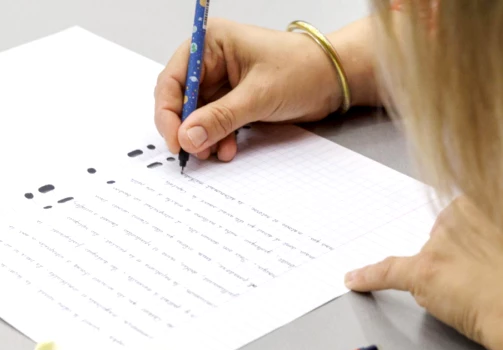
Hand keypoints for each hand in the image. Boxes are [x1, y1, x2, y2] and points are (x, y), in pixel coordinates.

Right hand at [154, 17, 377, 161]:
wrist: (333, 81)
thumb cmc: (301, 71)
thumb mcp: (258, 96)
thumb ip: (220, 118)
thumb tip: (188, 137)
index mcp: (212, 43)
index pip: (174, 78)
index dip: (169, 111)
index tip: (175, 139)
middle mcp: (213, 60)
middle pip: (183, 99)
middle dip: (188, 127)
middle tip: (193, 152)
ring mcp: (224, 81)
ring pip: (200, 115)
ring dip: (204, 137)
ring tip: (213, 154)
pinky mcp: (237, 100)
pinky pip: (217, 122)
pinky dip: (219, 137)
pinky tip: (226, 150)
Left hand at [345, 197, 502, 349]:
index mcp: (488, 196)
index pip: (470, 215)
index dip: (483, 242)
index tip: (498, 257)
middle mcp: (460, 211)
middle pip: (448, 235)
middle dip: (462, 257)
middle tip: (493, 281)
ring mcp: (440, 242)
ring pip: (431, 257)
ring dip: (445, 274)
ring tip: (481, 297)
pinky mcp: (423, 271)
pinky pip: (389, 271)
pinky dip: (370, 276)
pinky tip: (353, 280)